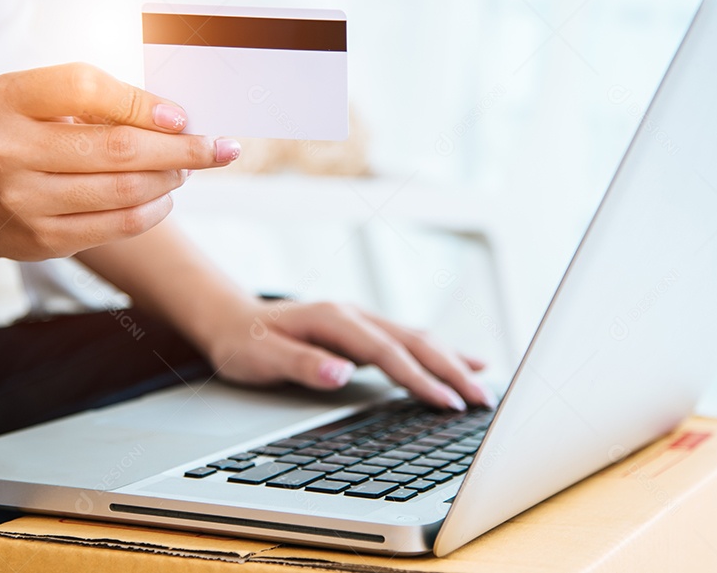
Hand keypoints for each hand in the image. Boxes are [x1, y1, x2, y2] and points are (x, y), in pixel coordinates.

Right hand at [0, 63, 239, 260]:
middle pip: (118, 148)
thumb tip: (175, 117)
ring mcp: (24, 201)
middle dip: (181, 148)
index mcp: (7, 100)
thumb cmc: (21, 134)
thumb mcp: (38, 101)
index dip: (142, 103)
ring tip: (188, 167)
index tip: (182, 116)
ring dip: (171, 177)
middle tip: (217, 147)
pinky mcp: (44, 240)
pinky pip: (121, 225)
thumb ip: (96, 99)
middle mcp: (8, 151)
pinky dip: (156, 208)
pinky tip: (165, 195)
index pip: (85, 89)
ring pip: (126, 190)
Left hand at [197, 298, 494, 409]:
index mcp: (334, 318)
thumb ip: (303, 364)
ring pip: (419, 338)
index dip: (418, 377)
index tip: (446, 402)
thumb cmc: (244, 342)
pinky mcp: (365, 332)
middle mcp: (355, 315)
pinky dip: (441, 354)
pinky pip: (411, 342)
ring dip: (452, 361)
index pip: (387, 351)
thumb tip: (342, 372)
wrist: (232, 320)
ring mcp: (362, 321)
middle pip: (414, 340)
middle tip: (482, 400)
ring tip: (485, 384)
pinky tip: (463, 363)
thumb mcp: (261, 357)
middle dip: (451, 370)